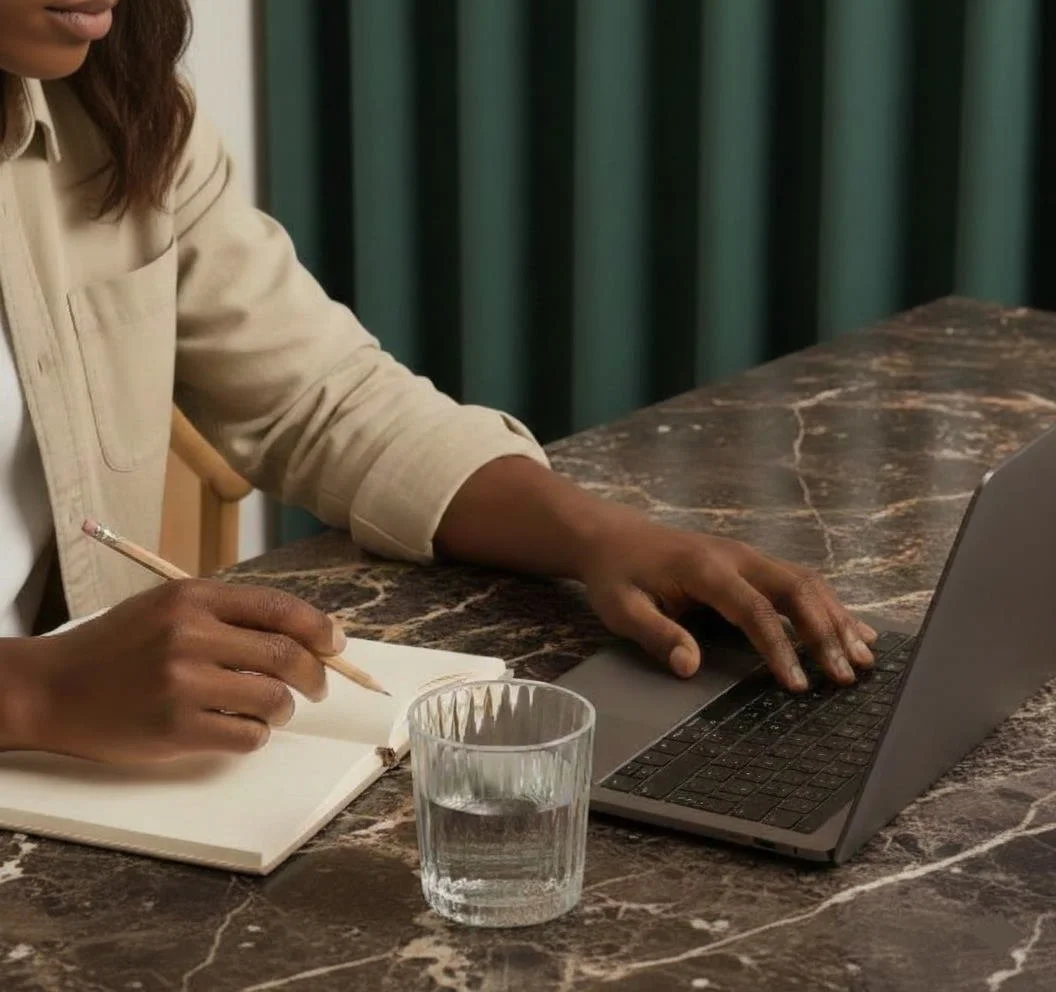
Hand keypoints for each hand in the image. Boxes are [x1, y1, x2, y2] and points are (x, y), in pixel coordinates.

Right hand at [0, 580, 343, 762]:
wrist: (53, 689)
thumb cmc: (119, 647)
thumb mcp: (169, 608)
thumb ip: (229, 616)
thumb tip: (304, 636)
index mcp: (193, 598)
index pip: (279, 608)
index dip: (318, 628)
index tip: (335, 644)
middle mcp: (190, 635)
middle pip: (285, 655)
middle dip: (314, 674)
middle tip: (317, 686)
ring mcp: (182, 684)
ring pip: (273, 699)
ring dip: (284, 709)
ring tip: (273, 710)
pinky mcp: (176, 729)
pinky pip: (248, 736)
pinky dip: (256, 735)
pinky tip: (241, 728)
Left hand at [581, 518, 875, 690]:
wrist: (613, 536)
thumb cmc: (616, 575)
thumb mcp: (622, 608)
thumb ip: (658, 634)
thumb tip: (690, 666)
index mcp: (704, 567)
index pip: (753, 609)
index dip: (779, 647)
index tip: (798, 684)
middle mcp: (736, 556)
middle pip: (795, 589)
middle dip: (825, 633)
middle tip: (846, 676)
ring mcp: (748, 556)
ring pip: (806, 583)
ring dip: (837, 619)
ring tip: (864, 659)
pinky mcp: (753, 563)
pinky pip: (800, 582)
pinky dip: (830, 607)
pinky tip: (856, 630)